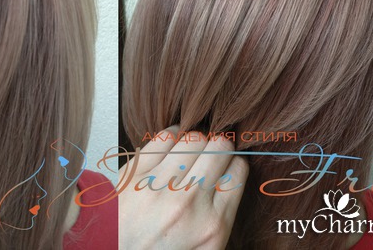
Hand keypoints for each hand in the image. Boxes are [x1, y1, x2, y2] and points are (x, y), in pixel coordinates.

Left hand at [119, 126, 247, 249]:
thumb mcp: (203, 249)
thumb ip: (219, 217)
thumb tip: (229, 179)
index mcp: (212, 226)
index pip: (238, 172)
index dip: (235, 163)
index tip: (228, 163)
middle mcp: (188, 203)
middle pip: (220, 148)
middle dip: (220, 145)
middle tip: (213, 151)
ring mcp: (159, 185)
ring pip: (194, 138)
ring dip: (196, 140)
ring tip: (192, 147)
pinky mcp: (135, 174)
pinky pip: (164, 138)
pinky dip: (172, 135)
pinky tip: (172, 142)